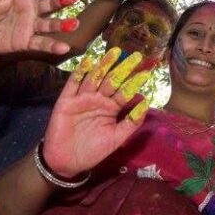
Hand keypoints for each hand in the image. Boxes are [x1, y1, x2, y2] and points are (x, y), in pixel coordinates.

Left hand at [0, 0, 80, 56]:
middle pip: (49, 5)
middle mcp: (33, 9)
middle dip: (61, 1)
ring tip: (74, 23)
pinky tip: (64, 48)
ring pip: (50, 24)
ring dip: (62, 24)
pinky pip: (42, 43)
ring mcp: (32, 26)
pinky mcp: (28, 42)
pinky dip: (52, 46)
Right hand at [41, 47, 151, 176]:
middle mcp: (98, 99)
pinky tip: (89, 61)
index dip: (135, 82)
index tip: (148, 71)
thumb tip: (147, 103)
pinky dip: (80, 72)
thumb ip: (131, 122)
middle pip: (112, 80)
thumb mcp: (116, 138)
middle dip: (124, 68)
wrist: (66, 162)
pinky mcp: (66, 100)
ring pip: (95, 77)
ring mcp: (82, 98)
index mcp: (111, 108)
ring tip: (116, 53)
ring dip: (105, 65)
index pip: (125, 92)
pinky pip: (74, 83)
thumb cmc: (92, 151)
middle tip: (136, 56)